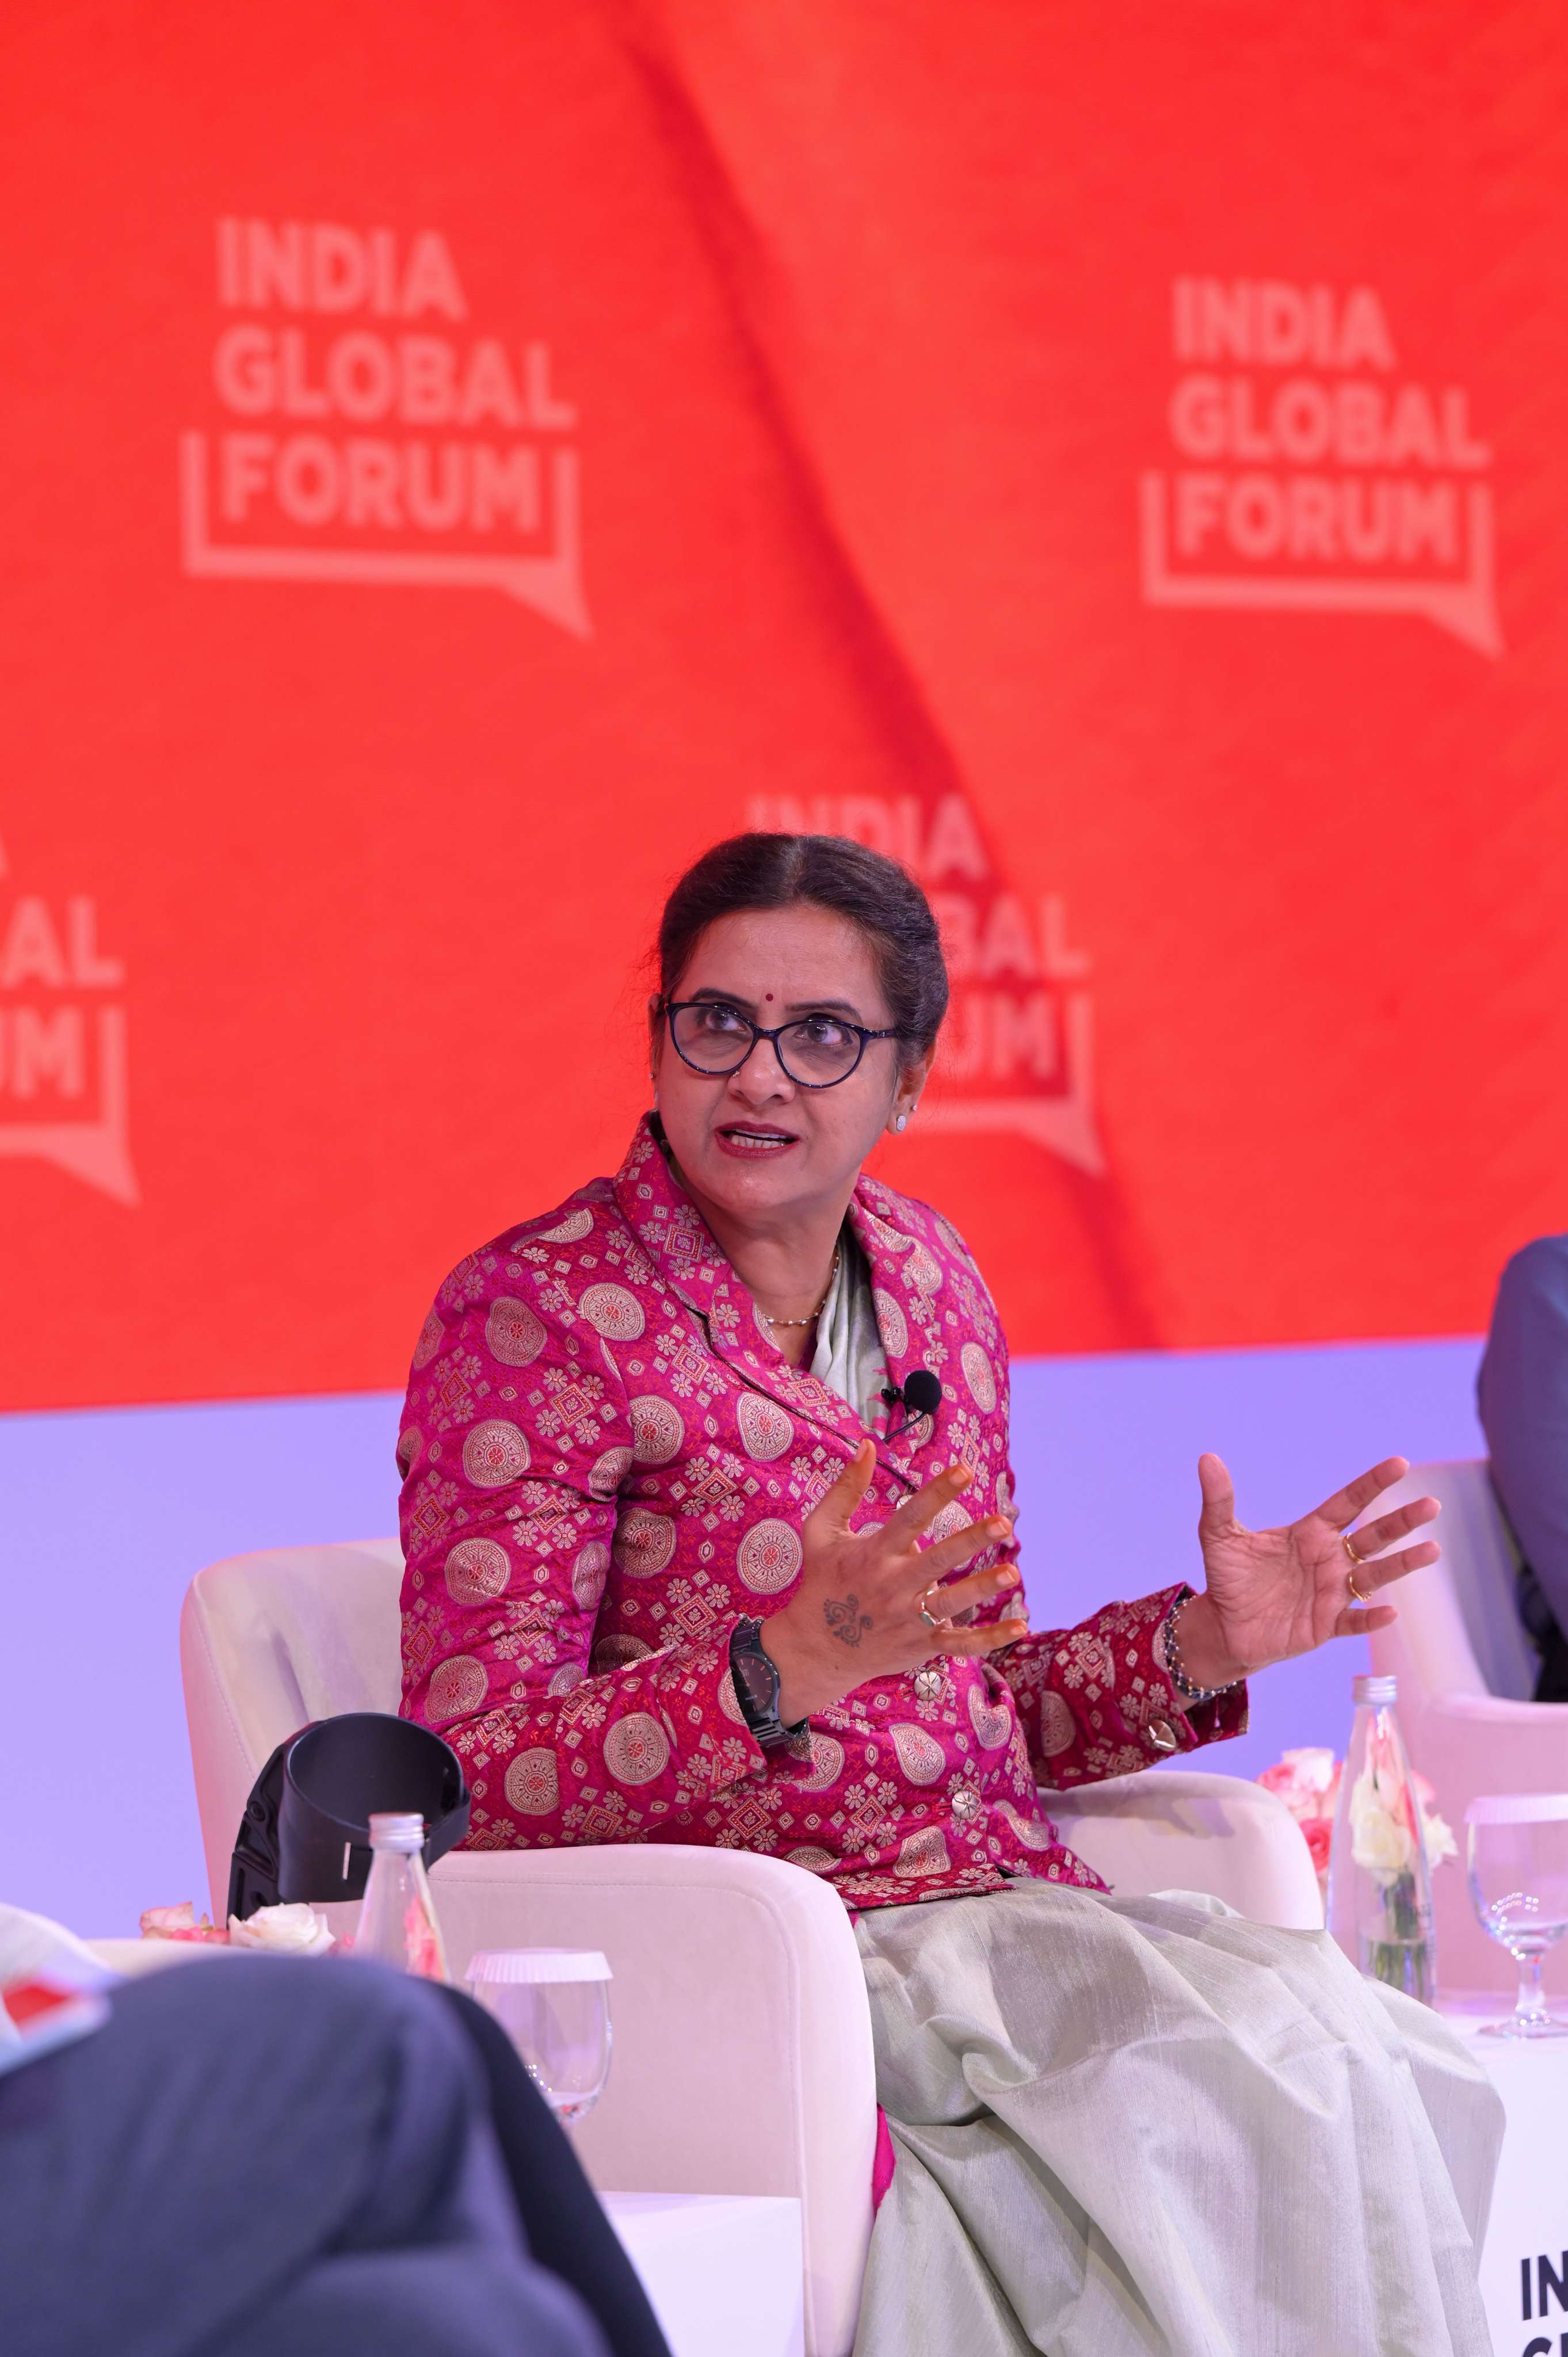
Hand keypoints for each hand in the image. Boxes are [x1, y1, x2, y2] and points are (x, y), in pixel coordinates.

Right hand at [761, 1441, 1026, 1721]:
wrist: (817, 1648)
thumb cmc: (823, 1581)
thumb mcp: (822, 1531)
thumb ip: (845, 1488)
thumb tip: (867, 1445)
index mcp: (875, 1553)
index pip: (911, 1517)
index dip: (937, 1493)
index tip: (964, 1470)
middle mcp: (895, 1585)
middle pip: (938, 1559)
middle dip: (970, 1540)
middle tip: (1003, 1523)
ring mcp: (909, 1618)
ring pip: (952, 1602)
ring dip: (982, 1588)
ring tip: (1013, 1573)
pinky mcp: (921, 1645)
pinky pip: (959, 1644)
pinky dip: (990, 1639)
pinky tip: (1020, 1628)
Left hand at [1175, 1452, 1440, 1689]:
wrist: (1223, 1625)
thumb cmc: (1228, 1578)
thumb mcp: (1219, 1535)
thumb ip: (1219, 1500)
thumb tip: (1207, 1458)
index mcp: (1310, 1533)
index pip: (1348, 1503)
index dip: (1372, 1484)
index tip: (1400, 1464)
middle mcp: (1329, 1559)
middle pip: (1373, 1536)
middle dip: (1401, 1521)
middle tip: (1431, 1504)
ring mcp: (1332, 1593)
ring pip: (1375, 1575)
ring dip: (1402, 1564)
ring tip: (1432, 1550)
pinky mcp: (1326, 1625)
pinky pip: (1354, 1621)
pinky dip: (1371, 1618)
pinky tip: (1391, 1611)